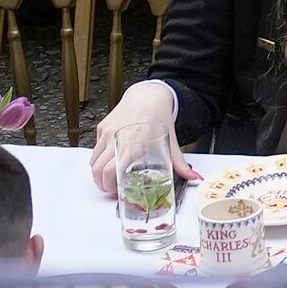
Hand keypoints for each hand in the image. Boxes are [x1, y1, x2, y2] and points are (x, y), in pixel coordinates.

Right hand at [87, 79, 179, 194]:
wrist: (149, 95)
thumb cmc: (159, 117)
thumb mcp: (170, 142)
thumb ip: (180, 163)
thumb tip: (192, 177)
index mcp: (132, 145)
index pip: (109, 172)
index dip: (109, 186)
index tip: (116, 192)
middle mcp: (116, 139)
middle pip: (97, 170)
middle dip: (102, 184)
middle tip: (111, 188)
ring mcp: (106, 133)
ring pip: (93, 161)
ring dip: (99, 172)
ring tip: (111, 176)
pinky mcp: (102, 127)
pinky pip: (96, 149)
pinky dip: (99, 158)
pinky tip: (112, 159)